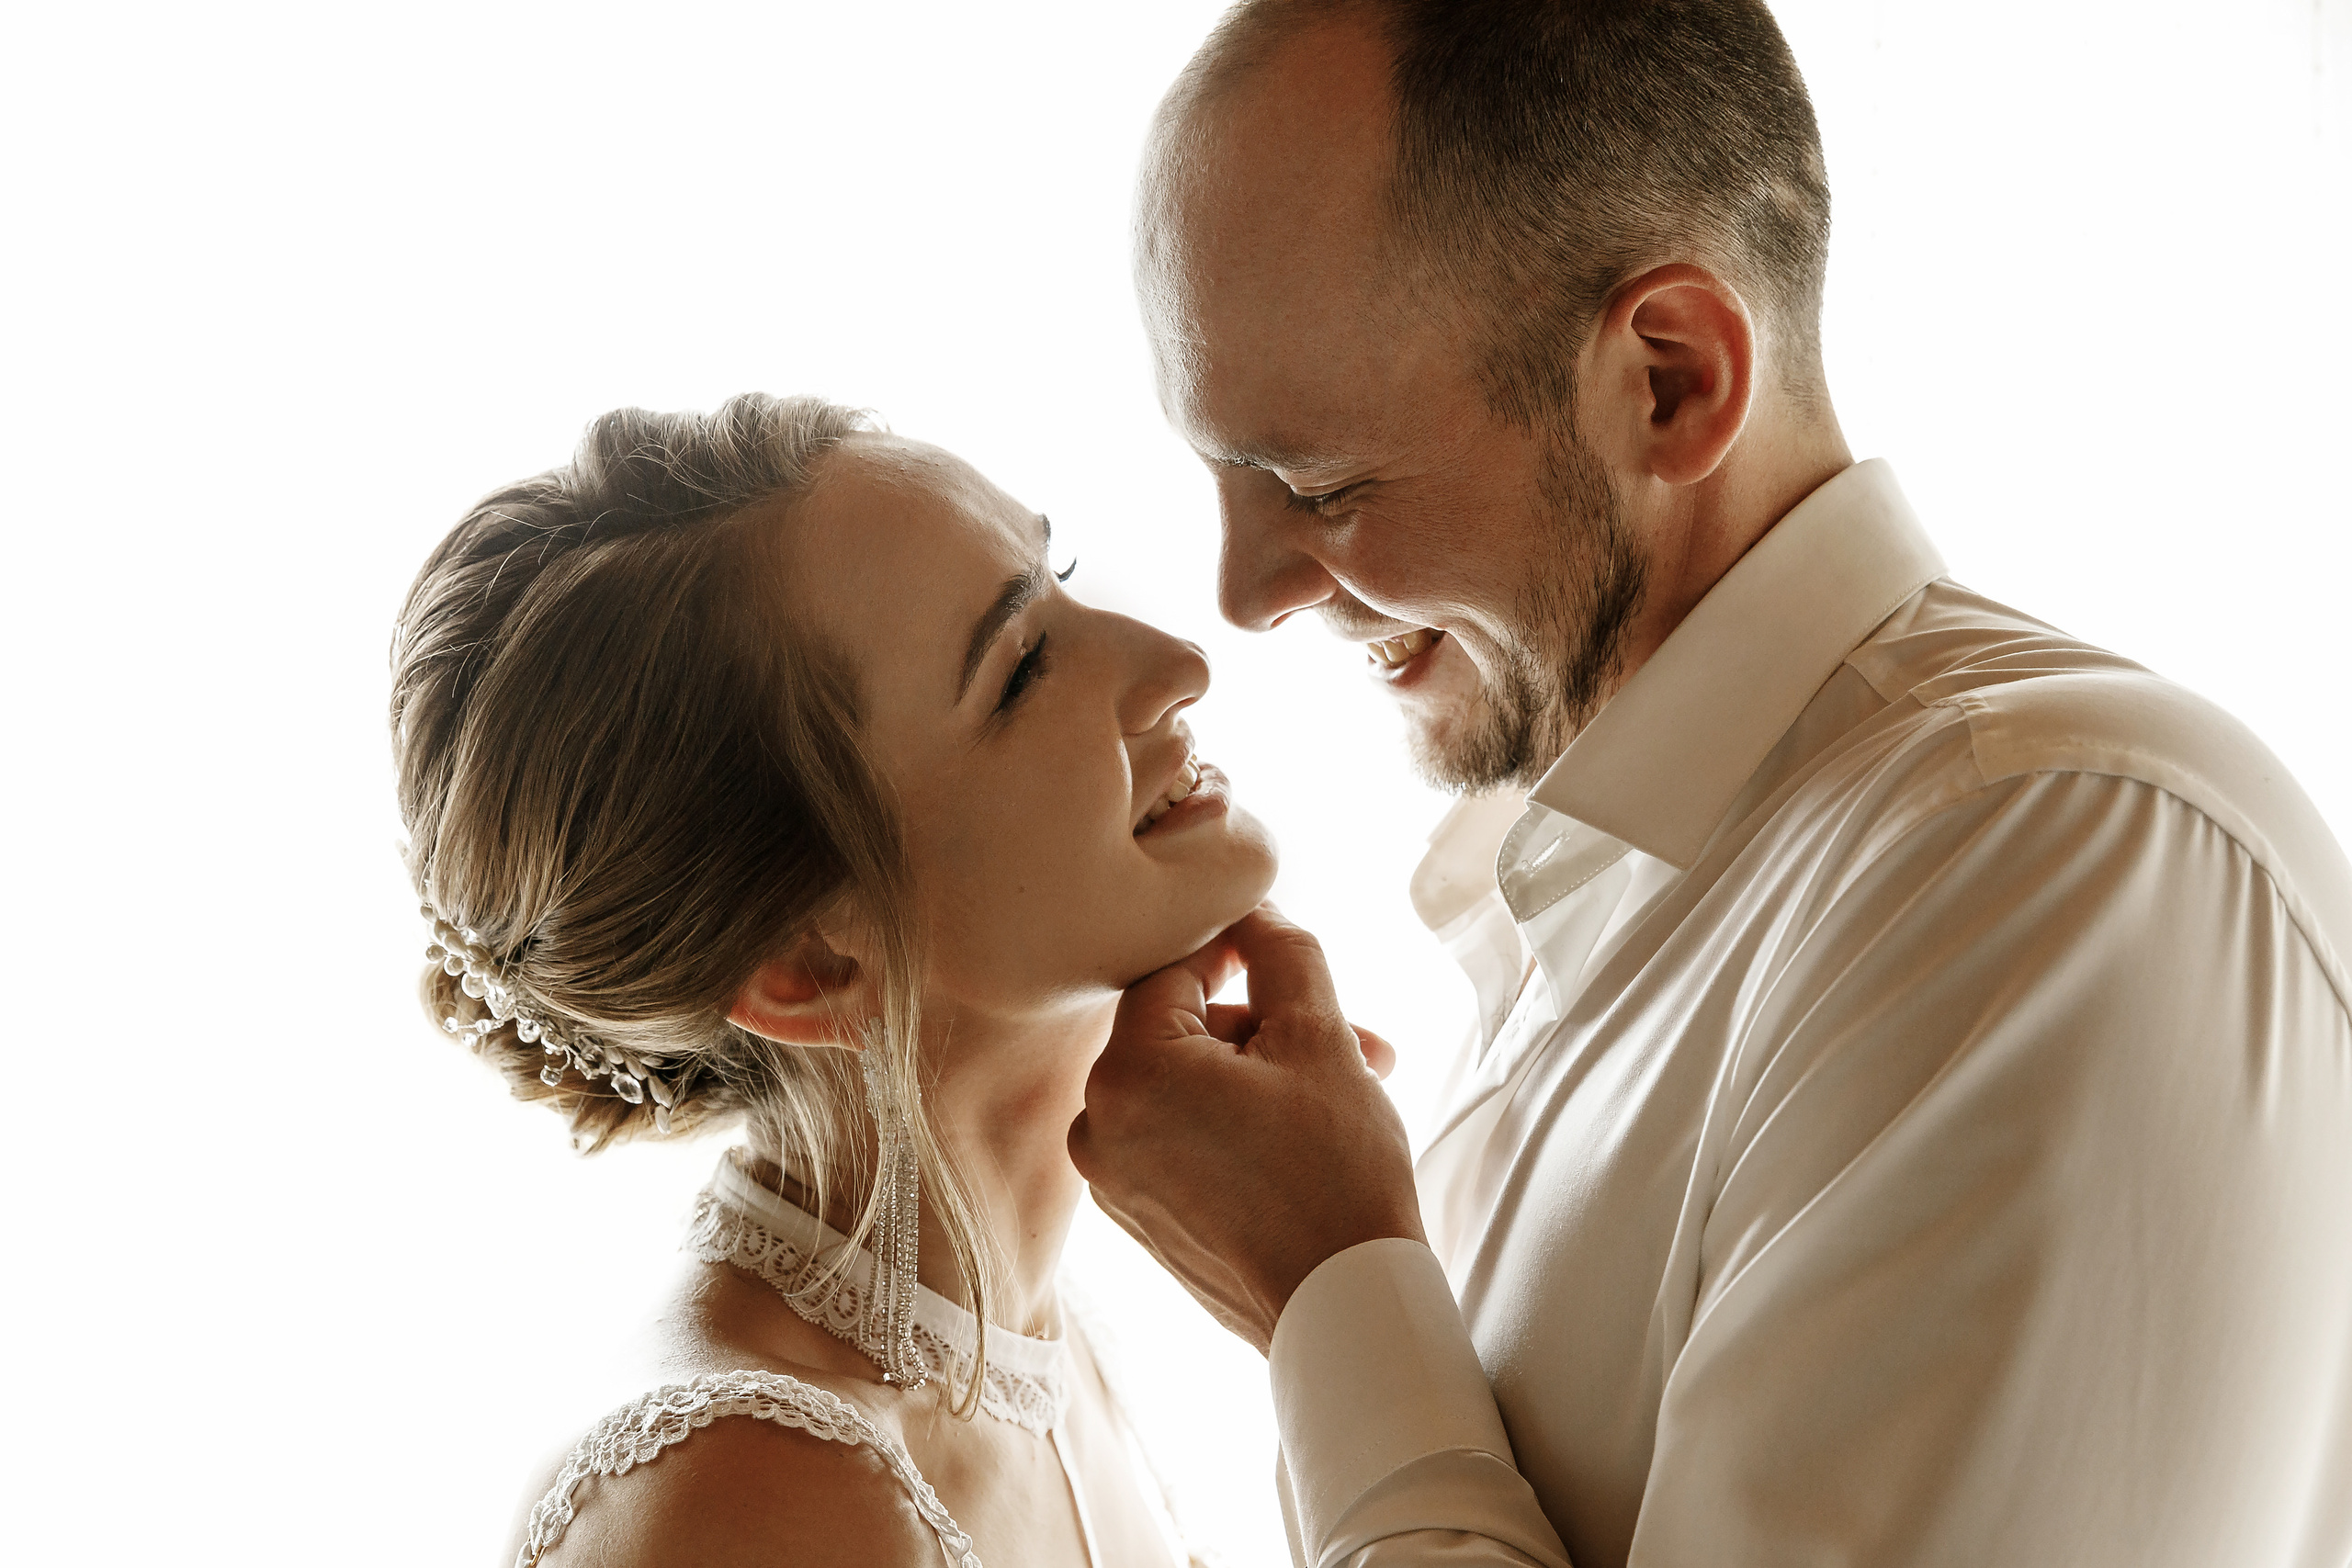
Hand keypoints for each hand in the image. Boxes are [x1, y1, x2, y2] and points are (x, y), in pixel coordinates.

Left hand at [1067, 905, 1423, 1352]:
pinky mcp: (1137, 1216)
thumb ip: (1280, 952)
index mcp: (1129, 1074)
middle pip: (1182, 1030)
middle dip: (1269, 1026)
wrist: (1345, 1310)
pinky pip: (1180, 1135)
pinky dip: (1234, 1121)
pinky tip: (1304, 1133)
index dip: (1236, 952)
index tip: (1287, 956)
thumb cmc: (1337, 1175)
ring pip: (1188, 1084)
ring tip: (1348, 1088)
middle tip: (1353, 1040)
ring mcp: (1112, 1178)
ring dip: (1263, 1074)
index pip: (1171, 969)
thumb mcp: (1319, 1038)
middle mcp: (1098, 1125)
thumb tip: (1252, 909)